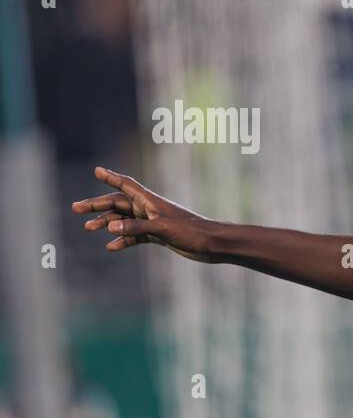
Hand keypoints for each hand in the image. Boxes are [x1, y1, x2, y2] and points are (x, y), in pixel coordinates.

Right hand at [71, 166, 217, 262]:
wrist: (211, 244)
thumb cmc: (191, 231)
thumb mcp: (161, 228)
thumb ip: (136, 227)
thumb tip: (110, 227)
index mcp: (150, 201)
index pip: (126, 185)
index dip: (111, 177)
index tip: (96, 170)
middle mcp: (149, 209)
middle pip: (118, 204)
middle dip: (97, 206)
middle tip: (76, 208)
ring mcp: (152, 222)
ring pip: (123, 220)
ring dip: (107, 223)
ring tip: (88, 228)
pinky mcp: (157, 236)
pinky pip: (134, 236)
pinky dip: (122, 240)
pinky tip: (110, 247)